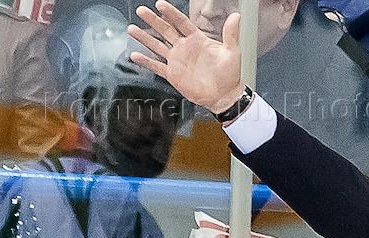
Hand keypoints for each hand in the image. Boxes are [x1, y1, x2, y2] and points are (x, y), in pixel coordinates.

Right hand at [128, 1, 244, 114]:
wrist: (224, 97)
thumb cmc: (230, 76)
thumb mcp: (232, 52)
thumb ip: (231, 34)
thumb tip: (236, 16)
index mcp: (197, 40)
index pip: (181, 23)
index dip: (171, 14)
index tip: (160, 4)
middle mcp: (185, 48)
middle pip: (165, 30)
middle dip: (153, 21)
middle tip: (142, 11)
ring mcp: (177, 61)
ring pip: (157, 46)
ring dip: (145, 38)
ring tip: (132, 28)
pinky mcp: (173, 74)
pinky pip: (157, 66)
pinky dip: (146, 61)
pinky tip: (135, 55)